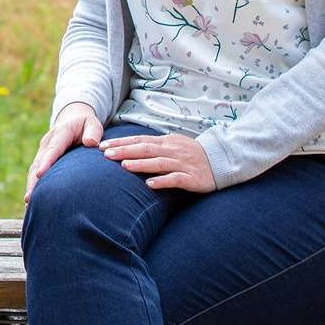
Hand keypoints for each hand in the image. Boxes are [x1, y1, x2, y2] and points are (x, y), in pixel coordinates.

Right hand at [24, 103, 102, 203]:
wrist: (73, 119)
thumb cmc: (85, 124)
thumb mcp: (92, 124)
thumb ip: (93, 132)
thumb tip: (91, 142)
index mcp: (60, 133)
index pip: (53, 149)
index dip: (46, 162)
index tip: (40, 174)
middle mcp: (47, 143)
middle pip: (38, 163)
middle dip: (33, 181)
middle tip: (29, 198)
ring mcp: (43, 151)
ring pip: (34, 170)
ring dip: (31, 186)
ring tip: (28, 204)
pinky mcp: (42, 159)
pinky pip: (36, 172)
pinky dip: (33, 185)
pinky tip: (32, 200)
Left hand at [99, 133, 214, 191]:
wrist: (222, 159)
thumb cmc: (192, 154)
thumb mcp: (173, 145)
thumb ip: (154, 145)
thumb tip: (129, 146)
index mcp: (166, 142)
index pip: (140, 140)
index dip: (121, 142)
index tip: (103, 146)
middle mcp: (172, 150)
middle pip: (146, 149)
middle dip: (125, 151)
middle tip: (106, 154)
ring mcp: (182, 164)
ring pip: (159, 162)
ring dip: (141, 164)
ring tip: (124, 166)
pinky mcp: (192, 178)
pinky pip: (176, 179)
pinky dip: (163, 181)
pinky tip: (150, 184)